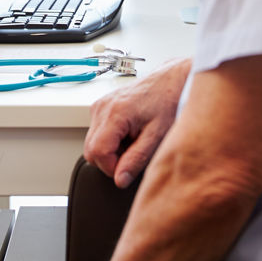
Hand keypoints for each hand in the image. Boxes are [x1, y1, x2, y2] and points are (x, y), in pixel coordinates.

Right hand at [84, 57, 191, 187]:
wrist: (170, 81)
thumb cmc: (168, 102)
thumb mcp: (157, 136)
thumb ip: (136, 160)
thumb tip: (120, 179)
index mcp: (115, 113)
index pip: (97, 153)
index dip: (112, 167)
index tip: (128, 168)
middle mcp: (102, 107)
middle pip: (90, 150)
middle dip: (110, 160)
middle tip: (133, 154)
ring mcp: (100, 105)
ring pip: (92, 143)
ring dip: (111, 150)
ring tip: (134, 140)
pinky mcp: (101, 106)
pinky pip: (97, 132)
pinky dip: (111, 139)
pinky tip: (129, 133)